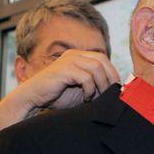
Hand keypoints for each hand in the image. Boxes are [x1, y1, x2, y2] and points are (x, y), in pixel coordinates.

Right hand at [0, 50, 119, 129]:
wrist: (34, 99)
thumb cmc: (59, 96)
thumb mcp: (82, 89)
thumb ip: (96, 84)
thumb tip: (118, 89)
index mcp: (78, 56)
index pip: (102, 58)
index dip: (112, 73)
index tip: (116, 89)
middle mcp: (74, 55)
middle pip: (102, 60)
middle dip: (110, 78)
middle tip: (110, 93)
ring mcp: (68, 60)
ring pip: (96, 68)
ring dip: (100, 85)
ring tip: (95, 97)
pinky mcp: (64, 69)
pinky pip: (86, 77)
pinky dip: (89, 89)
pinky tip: (85, 97)